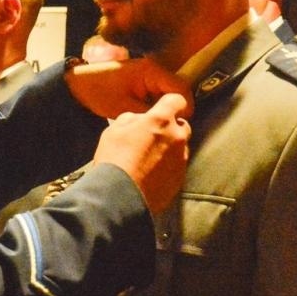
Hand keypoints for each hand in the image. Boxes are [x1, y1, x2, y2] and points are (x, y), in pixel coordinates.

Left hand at [65, 57, 192, 119]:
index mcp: (152, 71)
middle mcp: (155, 69)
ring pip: (169, 95)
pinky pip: (159, 95)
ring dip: (164, 109)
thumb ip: (150, 115)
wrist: (79, 86)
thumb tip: (167, 125)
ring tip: (153, 123)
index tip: (175, 124)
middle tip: (164, 128)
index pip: (181, 89)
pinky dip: (156, 107)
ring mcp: (151, 75)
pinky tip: (146, 117)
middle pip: (177, 92)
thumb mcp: (125, 107)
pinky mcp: (145, 82)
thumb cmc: (99, 92)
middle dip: (173, 110)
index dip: (184, 108)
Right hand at [92, 93, 190, 213]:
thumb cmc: (114, 160)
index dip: (171, 102)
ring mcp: (181, 159)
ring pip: (181, 147)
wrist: (119, 196)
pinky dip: (169, 167)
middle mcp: (176, 137)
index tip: (165, 107)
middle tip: (152, 137)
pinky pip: (178, 166)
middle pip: (182, 125)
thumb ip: (132, 118)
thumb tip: (140, 120)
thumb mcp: (114, 129)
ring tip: (150, 159)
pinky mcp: (180, 178)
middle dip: (171, 128)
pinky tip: (152, 173)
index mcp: (161, 120)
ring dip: (170, 148)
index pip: (177, 100)